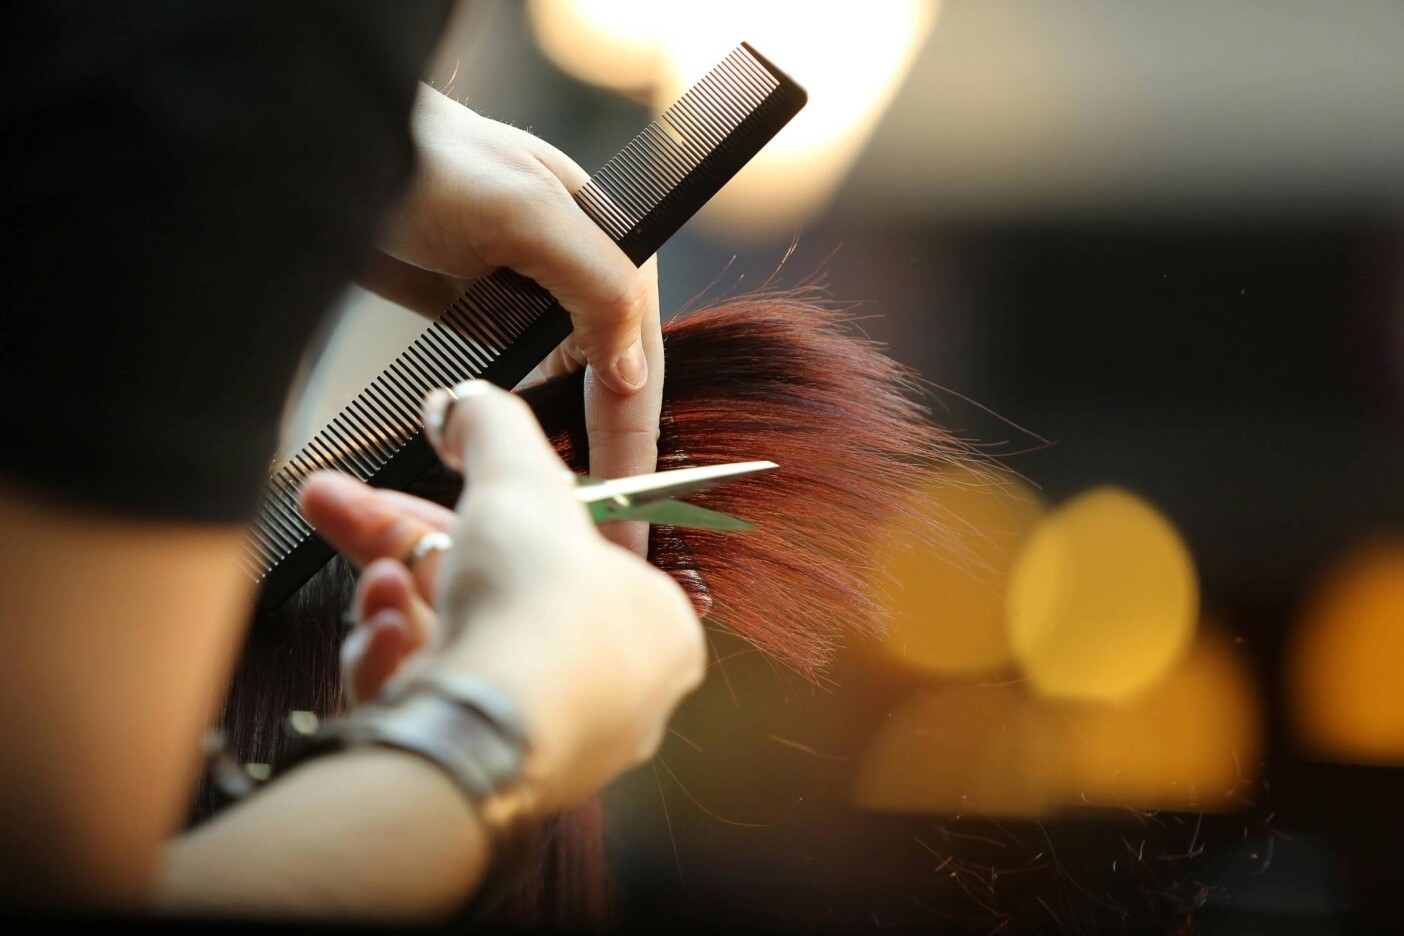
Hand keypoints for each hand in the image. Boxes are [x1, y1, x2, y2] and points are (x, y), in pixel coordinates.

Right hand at [299, 382, 703, 814]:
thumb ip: (492, 428)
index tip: (416, 487)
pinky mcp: (483, 777)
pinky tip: (380, 642)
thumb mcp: (519, 481)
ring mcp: (548, 740)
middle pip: (490, 596)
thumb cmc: (538, 616)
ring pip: (458, 653)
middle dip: (401, 546)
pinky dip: (400, 668)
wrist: (490, 730)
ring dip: (399, 606)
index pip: (554, 553)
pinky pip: (437, 709)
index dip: (472, 510)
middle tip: (334, 506)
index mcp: (652, 624)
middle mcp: (611, 691)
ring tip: (373, 583)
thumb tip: (462, 403)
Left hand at [361, 86, 663, 554]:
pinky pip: (521, 384)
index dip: (633, 439)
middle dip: (608, 456)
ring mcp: (533, 298)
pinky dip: (524, 426)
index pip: (638, 360)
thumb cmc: (423, 157)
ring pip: (571, 391)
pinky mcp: (487, 315)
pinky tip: (524, 465)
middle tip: (608, 533)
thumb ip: (597, 285)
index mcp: (612, 246)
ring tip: (573, 512)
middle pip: (611, 384)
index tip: (628, 507)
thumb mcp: (524, 214)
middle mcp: (581, 275)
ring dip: (569, 447)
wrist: (326, 145)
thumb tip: (636, 372)